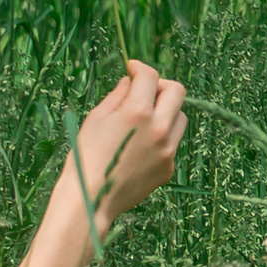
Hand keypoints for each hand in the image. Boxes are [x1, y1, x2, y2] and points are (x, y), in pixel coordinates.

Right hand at [66, 60, 188, 227]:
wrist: (91, 199)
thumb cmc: (86, 156)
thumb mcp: (96, 119)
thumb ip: (118, 96)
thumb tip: (130, 82)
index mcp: (138, 112)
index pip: (150, 76)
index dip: (140, 67)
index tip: (132, 69)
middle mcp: (159, 128)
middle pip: (176, 91)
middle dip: (160, 85)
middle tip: (144, 91)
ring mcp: (167, 150)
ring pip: (180, 117)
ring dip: (166, 111)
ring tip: (144, 119)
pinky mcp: (168, 167)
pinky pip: (172, 143)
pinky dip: (162, 137)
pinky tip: (140, 145)